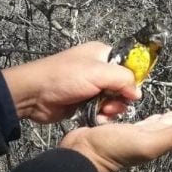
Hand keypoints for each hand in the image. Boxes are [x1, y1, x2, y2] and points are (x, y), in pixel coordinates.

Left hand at [1, 42, 139, 123]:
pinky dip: (101, 115)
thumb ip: (123, 79)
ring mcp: (91, 87)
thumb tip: (137, 92)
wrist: (34, 95)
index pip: (128, 65)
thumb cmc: (62, 77)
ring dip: (111, 109)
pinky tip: (96, 117)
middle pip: (122, 86)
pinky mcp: (84, 102)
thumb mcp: (98, 73)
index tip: (130, 92)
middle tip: (111, 104)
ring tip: (102, 111)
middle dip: (120, 98)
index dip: (132, 79)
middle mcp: (98, 70)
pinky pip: (102, 110)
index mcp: (102, 54)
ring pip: (113, 101)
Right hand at [59, 105, 171, 171]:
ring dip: (170, 117)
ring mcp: (135, 135)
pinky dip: (150, 118)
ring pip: (158, 123)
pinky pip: (140, 121)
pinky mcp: (121, 129)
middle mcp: (149, 138)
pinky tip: (150, 116)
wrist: (83, 154)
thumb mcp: (149, 142)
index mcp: (158, 141)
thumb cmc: (114, 151)